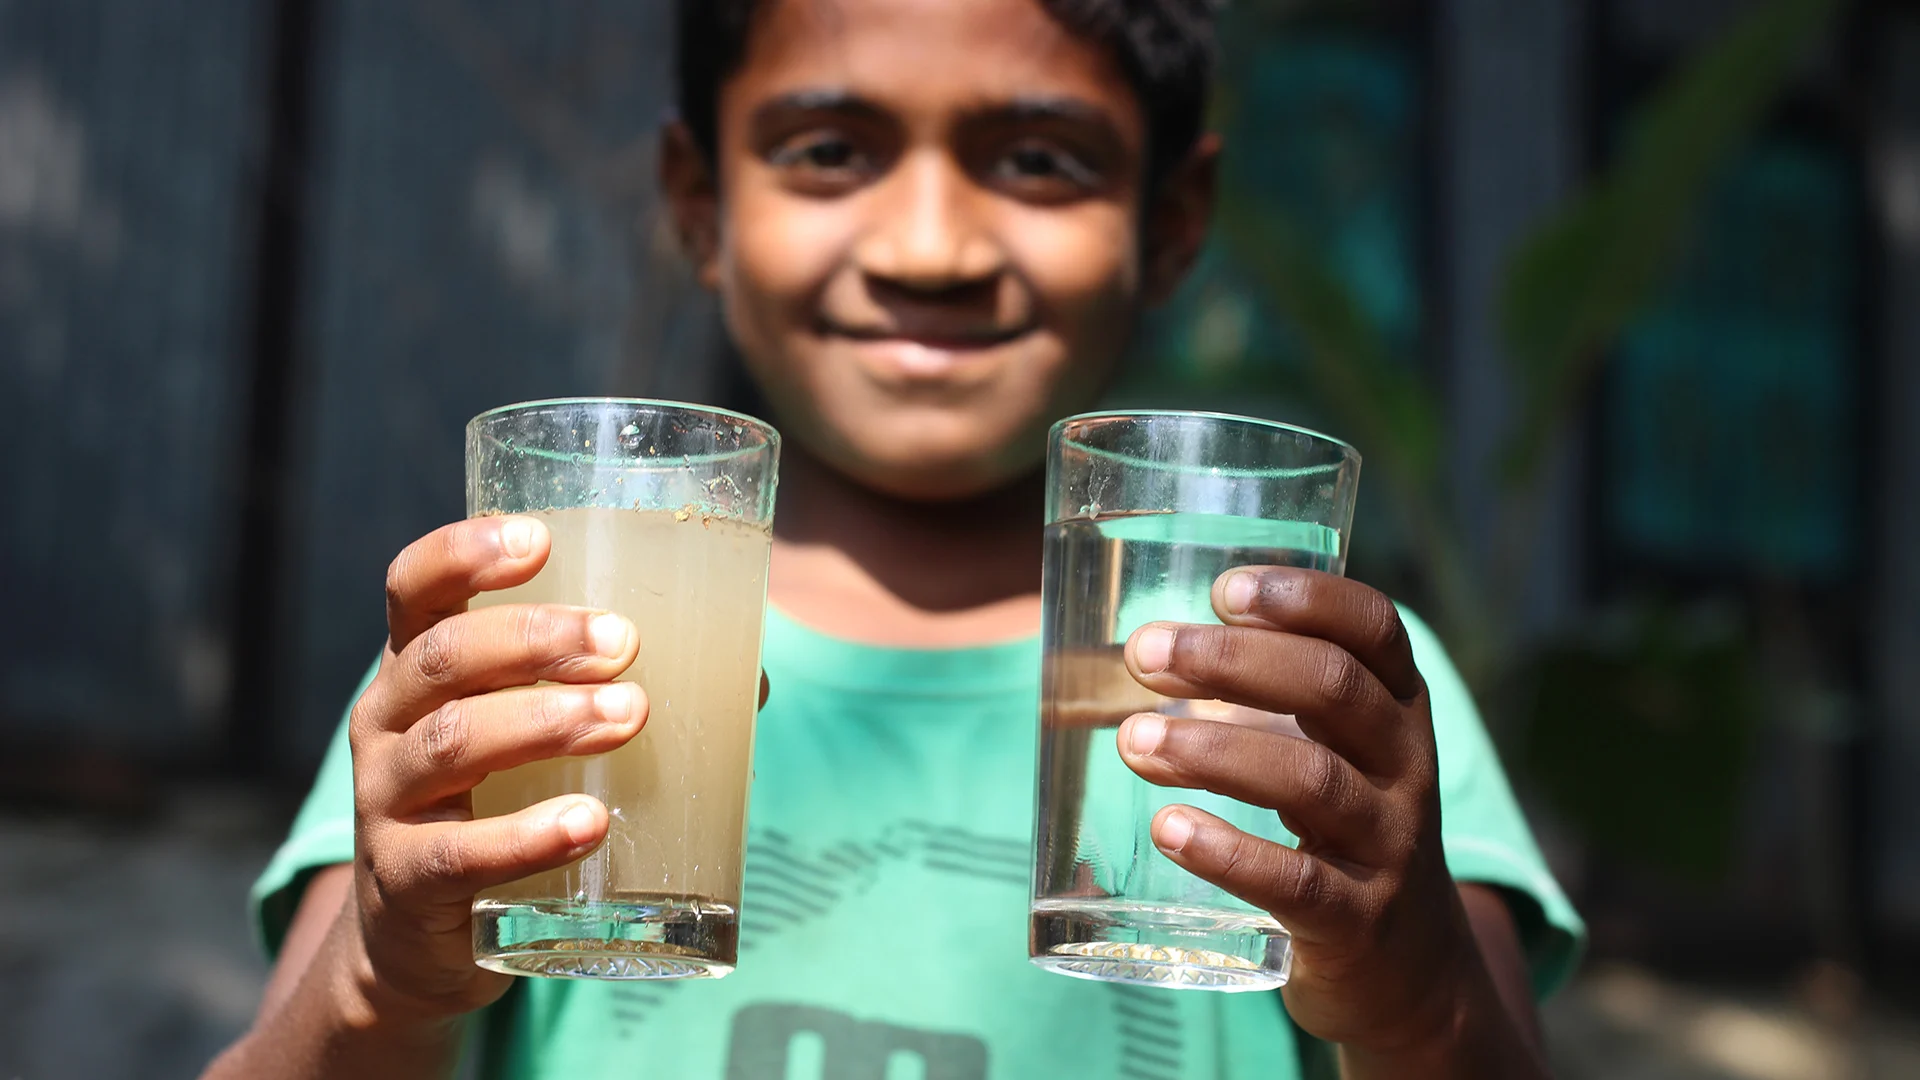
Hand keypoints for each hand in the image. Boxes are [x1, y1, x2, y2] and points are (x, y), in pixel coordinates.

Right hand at [343, 516, 645, 1021]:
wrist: (424, 939)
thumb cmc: (499, 802)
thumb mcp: (532, 734)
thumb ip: (616, 692)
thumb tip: (751, 678)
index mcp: (419, 667)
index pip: (414, 587)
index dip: (463, 553)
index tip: (539, 540)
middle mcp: (388, 722)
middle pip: (442, 657)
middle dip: (536, 639)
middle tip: (623, 642)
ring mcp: (387, 803)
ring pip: (452, 743)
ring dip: (546, 721)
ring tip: (630, 715)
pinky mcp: (407, 883)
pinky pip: (457, 854)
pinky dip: (527, 837)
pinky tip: (588, 822)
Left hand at [1116, 568, 1490, 1054]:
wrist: (1412, 973)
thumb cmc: (1341, 834)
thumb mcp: (1335, 755)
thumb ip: (1267, 701)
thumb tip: (1142, 649)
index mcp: (1398, 710)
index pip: (1374, 629)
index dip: (1305, 597)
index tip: (1225, 588)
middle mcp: (1405, 768)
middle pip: (1333, 689)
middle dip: (1232, 660)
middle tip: (1145, 653)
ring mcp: (1387, 847)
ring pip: (1309, 780)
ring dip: (1210, 751)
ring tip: (1133, 741)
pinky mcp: (1356, 923)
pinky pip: (1295, 884)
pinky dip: (1227, 852)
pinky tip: (1168, 829)